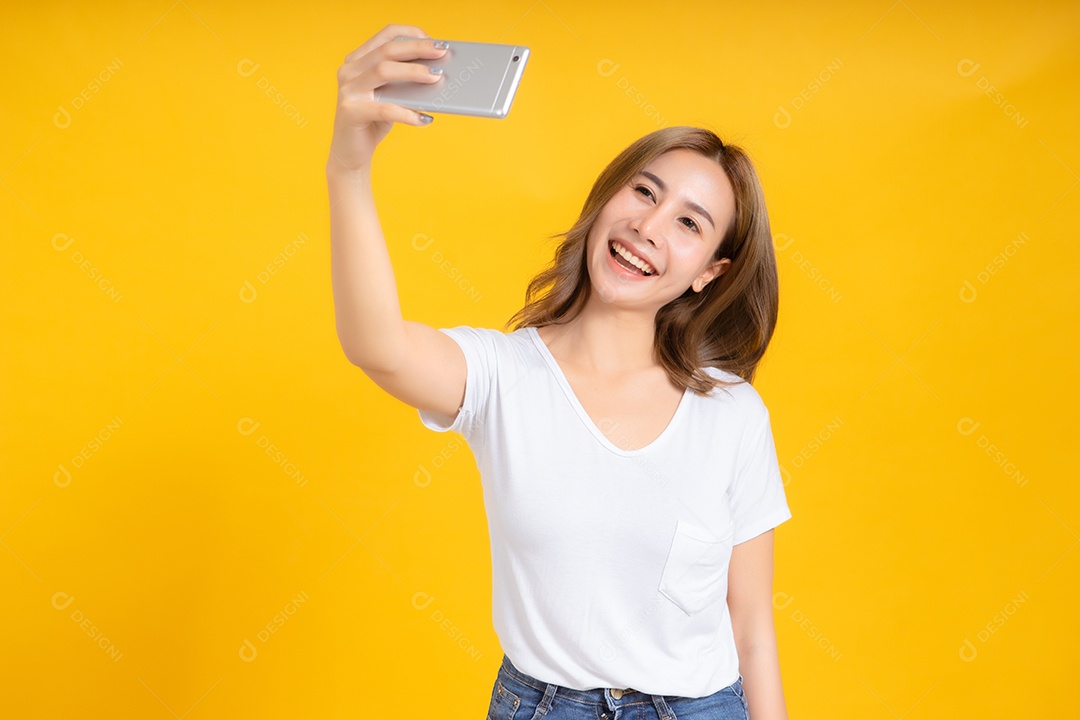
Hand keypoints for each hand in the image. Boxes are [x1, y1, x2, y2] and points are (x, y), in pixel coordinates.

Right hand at [327, 24, 447, 174]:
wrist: (350, 154)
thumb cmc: (373, 122)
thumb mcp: (390, 96)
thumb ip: (404, 81)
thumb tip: (437, 71)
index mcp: (358, 60)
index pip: (385, 36)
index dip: (410, 34)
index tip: (432, 39)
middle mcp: (349, 70)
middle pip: (387, 50)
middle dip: (418, 48)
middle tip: (442, 52)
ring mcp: (348, 90)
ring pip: (383, 71)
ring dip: (414, 72)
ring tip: (436, 76)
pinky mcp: (350, 112)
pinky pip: (384, 109)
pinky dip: (407, 113)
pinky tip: (425, 119)